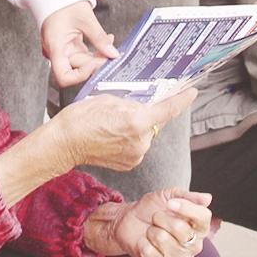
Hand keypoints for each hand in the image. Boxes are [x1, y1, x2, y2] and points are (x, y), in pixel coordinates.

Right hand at [41, 0, 116, 87]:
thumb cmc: (63, 2)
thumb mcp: (86, 19)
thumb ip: (99, 39)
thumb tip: (112, 54)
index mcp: (55, 46)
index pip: (64, 76)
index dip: (81, 75)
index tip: (96, 63)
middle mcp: (56, 51)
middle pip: (76, 69)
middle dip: (96, 63)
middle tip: (111, 54)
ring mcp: (62, 49)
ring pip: (82, 62)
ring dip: (97, 57)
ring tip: (109, 44)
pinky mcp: (68, 45)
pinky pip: (83, 54)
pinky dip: (95, 51)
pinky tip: (105, 41)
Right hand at [49, 88, 195, 172]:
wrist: (64, 143)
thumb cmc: (82, 118)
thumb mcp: (109, 99)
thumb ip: (133, 102)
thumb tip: (144, 105)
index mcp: (137, 121)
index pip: (168, 110)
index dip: (182, 100)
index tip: (192, 92)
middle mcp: (141, 141)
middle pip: (154, 123)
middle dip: (146, 115)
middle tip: (124, 111)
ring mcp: (136, 155)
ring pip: (145, 135)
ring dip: (137, 128)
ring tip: (113, 126)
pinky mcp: (129, 164)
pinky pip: (137, 146)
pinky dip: (130, 140)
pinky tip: (113, 137)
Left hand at [86, 189, 215, 256]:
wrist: (130, 221)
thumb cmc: (151, 209)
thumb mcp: (168, 195)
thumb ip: (187, 196)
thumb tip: (207, 198)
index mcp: (199, 226)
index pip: (203, 217)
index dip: (186, 208)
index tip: (170, 203)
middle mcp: (194, 244)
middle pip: (181, 229)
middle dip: (161, 218)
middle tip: (157, 218)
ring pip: (163, 239)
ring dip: (151, 231)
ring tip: (152, 231)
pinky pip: (150, 252)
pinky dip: (143, 243)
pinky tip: (146, 242)